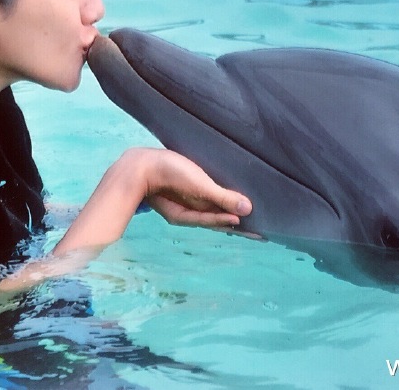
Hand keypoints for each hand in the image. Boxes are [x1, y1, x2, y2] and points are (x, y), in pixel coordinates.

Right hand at [131, 148, 251, 229]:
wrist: (139, 164)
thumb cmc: (169, 174)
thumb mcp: (199, 187)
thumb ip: (222, 197)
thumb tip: (247, 210)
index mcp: (191, 216)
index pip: (219, 222)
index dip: (238, 226)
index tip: (258, 232)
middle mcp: (189, 211)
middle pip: (217, 219)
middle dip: (237, 226)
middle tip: (259, 234)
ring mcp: (184, 200)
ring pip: (211, 209)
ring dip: (228, 212)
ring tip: (245, 217)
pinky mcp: (183, 187)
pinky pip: (204, 197)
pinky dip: (217, 200)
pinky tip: (223, 198)